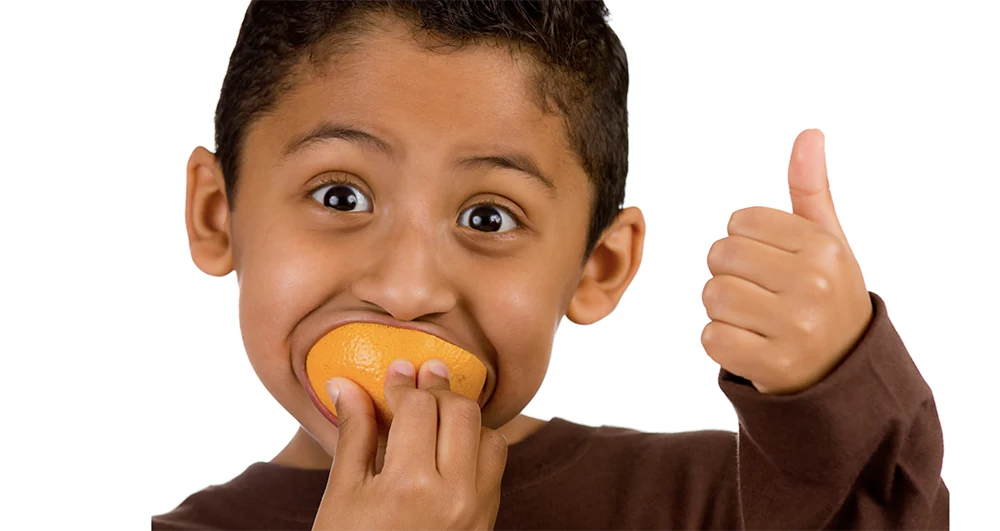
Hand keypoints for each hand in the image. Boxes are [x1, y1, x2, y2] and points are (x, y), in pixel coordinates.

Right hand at [313, 359, 507, 530]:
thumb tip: (346, 383)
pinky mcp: (488, 520)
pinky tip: (449, 445)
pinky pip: (496, 465)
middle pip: (460, 411)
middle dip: (437, 389)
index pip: (417, 407)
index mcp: (409, 486)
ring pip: (489, 434)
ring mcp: (477, 510)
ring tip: (435, 414)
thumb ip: (354, 433)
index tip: (395, 371)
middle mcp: (453, 495)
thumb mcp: (342, 494)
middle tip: (418, 378)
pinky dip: (478, 444)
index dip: (404, 382)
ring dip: (464, 417)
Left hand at [701, 129, 872, 394]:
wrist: (844, 374)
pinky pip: (710, 337)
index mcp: (825, 248)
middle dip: (730, 275)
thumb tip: (809, 132)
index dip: (744, 243)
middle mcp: (815, 285)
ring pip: (711, 295)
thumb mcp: (828, 242)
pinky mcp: (773, 364)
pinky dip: (722, 342)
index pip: (738, 222)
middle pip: (719, 256)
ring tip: (757, 320)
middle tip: (761, 296)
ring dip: (723, 310)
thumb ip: (810, 189)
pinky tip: (752, 345)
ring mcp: (796, 327)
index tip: (771, 266)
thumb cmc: (826, 296)